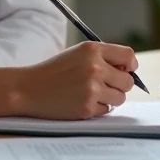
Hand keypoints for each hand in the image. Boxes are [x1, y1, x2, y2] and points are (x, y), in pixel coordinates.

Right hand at [0, 41, 138, 119]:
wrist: (28, 88)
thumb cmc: (54, 71)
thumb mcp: (78, 54)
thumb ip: (103, 58)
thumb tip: (130, 70)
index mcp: (92, 50)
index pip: (129, 56)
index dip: (131, 65)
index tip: (127, 70)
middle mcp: (94, 67)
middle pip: (128, 81)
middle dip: (120, 85)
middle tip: (106, 86)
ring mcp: (91, 88)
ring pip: (120, 97)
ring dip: (110, 98)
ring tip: (91, 94)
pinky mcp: (86, 107)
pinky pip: (106, 110)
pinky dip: (97, 108)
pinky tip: (81, 101)